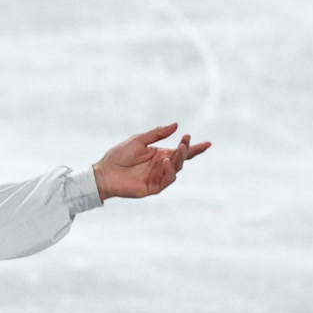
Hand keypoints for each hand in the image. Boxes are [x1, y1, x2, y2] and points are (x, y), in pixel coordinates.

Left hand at [94, 122, 209, 199]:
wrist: (104, 173)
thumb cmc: (118, 156)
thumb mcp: (139, 140)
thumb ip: (157, 134)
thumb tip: (176, 125)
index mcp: (159, 154)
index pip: (181, 151)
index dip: (194, 148)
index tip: (208, 143)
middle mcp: (161, 166)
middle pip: (181, 159)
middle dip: (186, 150)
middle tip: (185, 141)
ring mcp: (157, 177)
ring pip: (176, 170)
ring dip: (178, 159)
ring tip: (175, 151)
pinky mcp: (152, 188)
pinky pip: (167, 180)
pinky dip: (169, 171)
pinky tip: (166, 162)